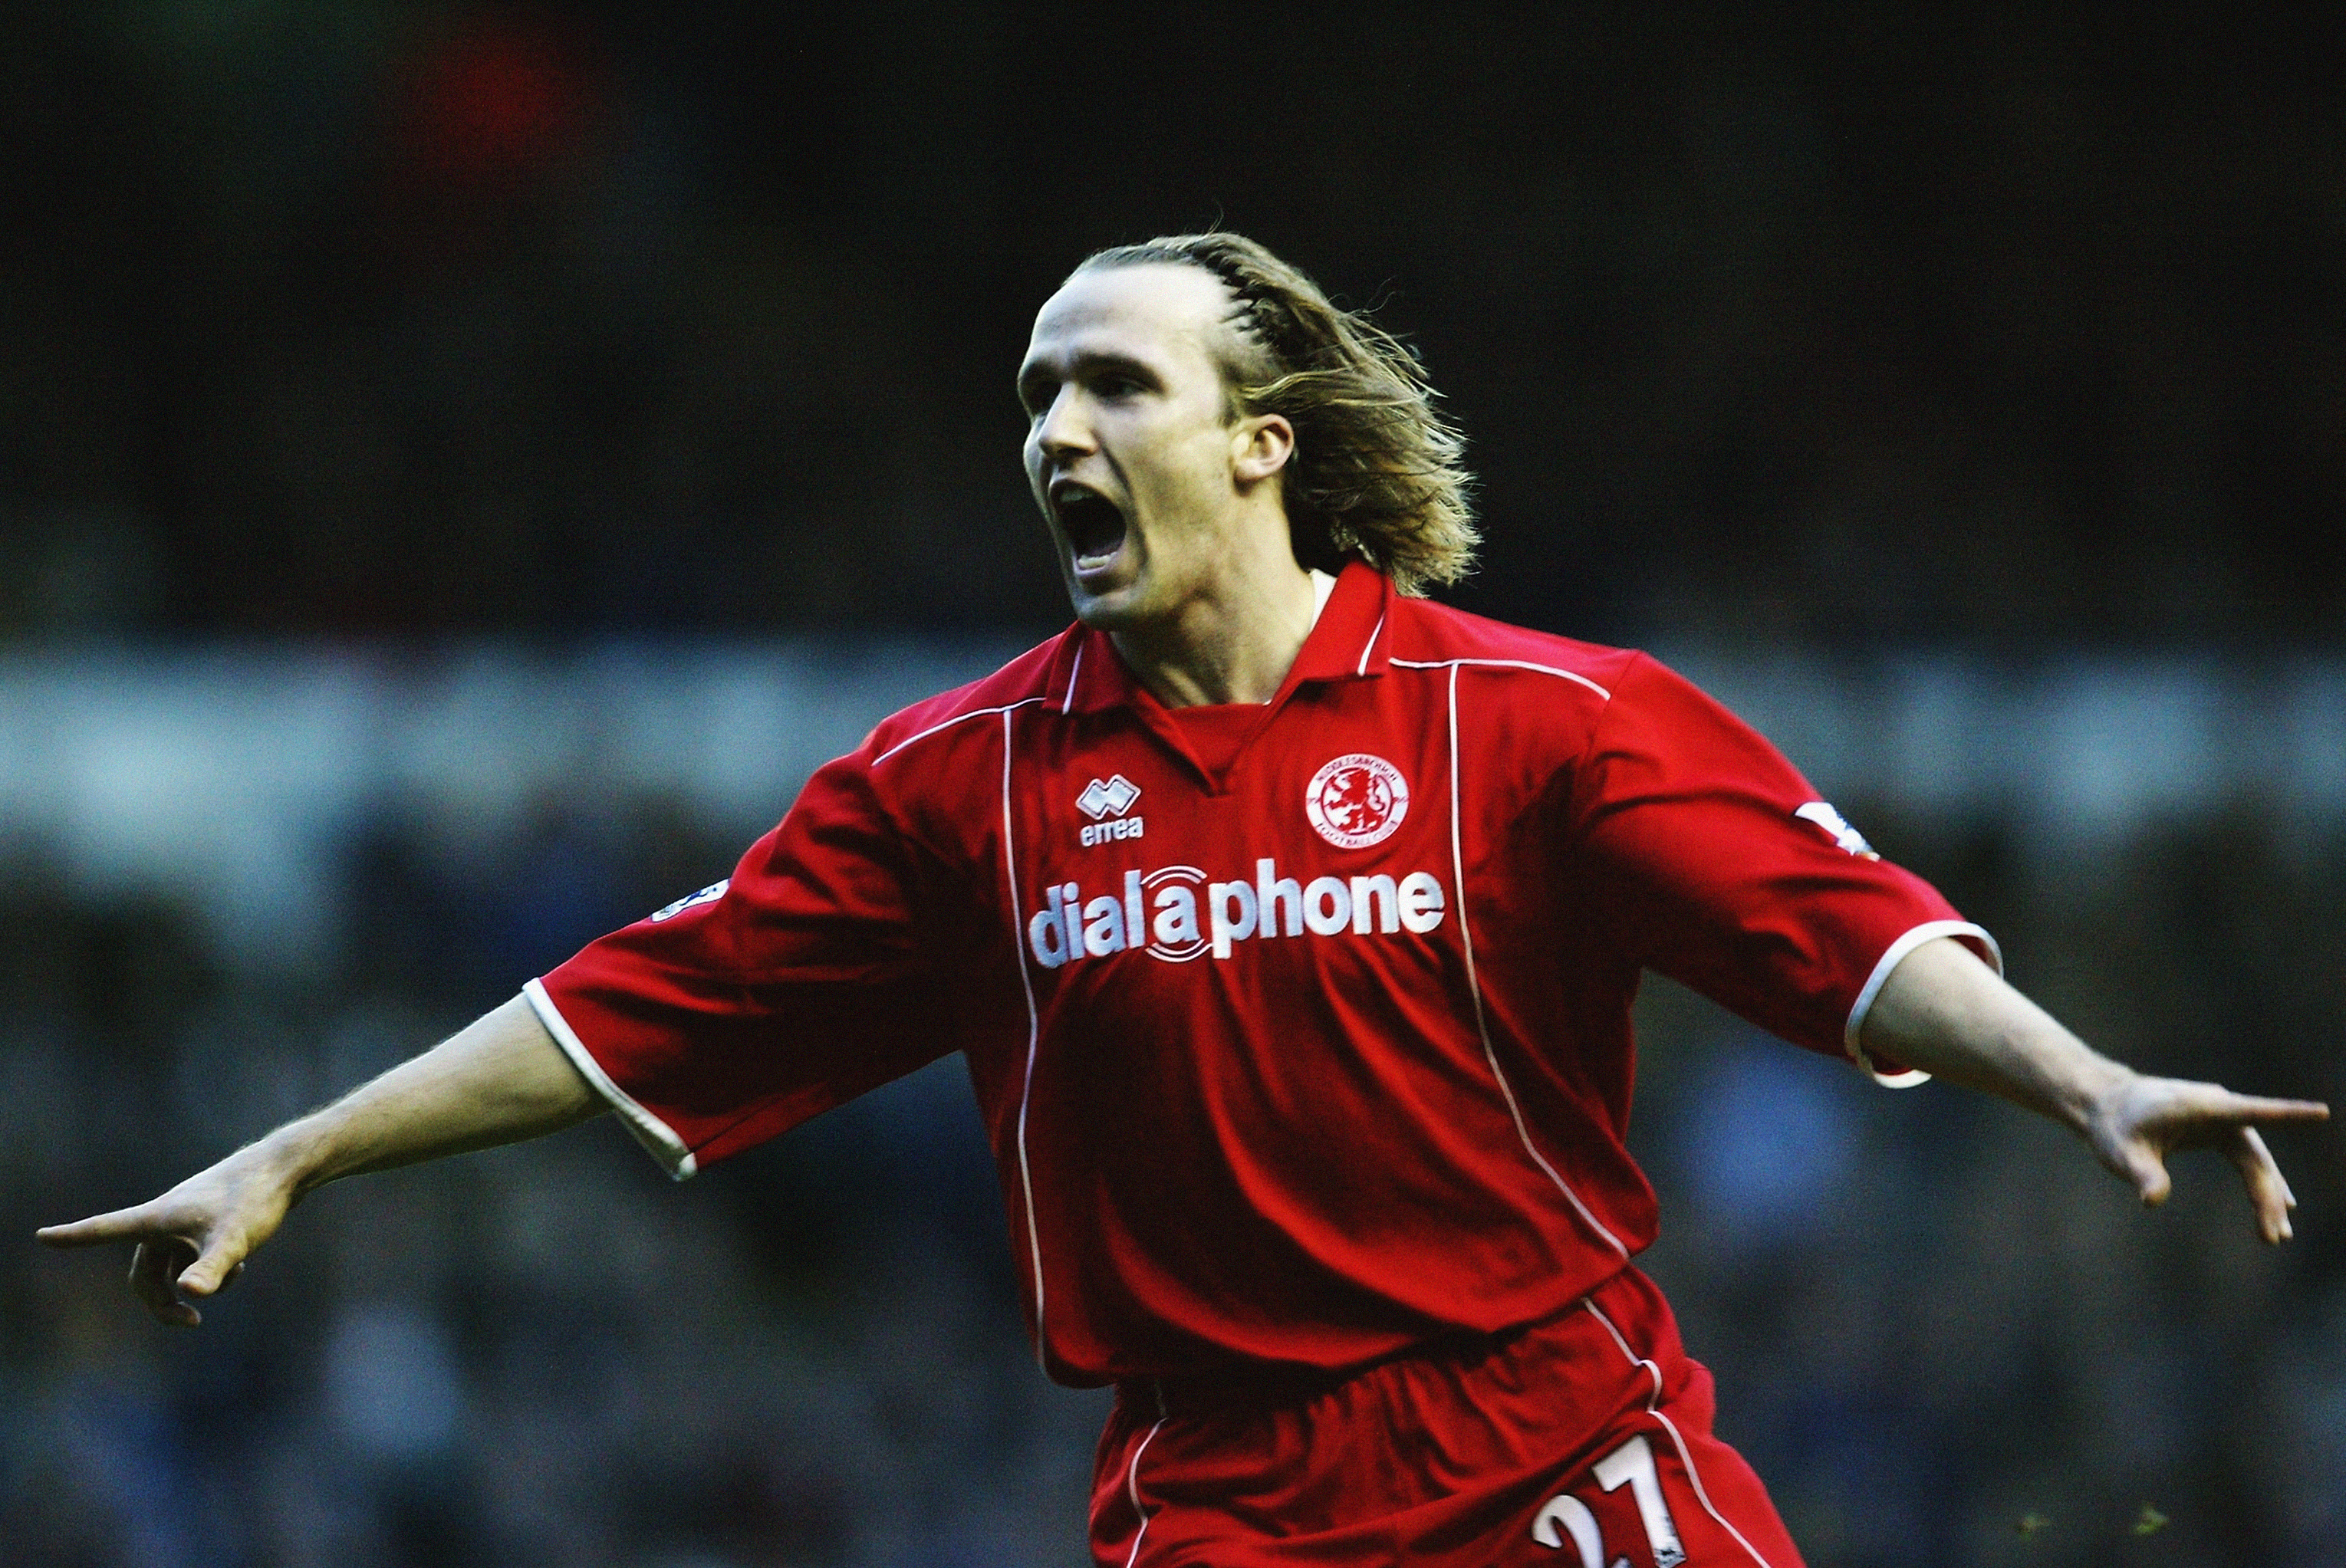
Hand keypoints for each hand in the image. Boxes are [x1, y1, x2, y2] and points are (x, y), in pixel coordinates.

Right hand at [36, 1140, 300, 1325]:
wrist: (286, 1169)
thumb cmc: (256, 1199)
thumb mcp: (235, 1239)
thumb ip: (212, 1269)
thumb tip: (189, 1293)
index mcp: (158, 1218)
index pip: (104, 1229)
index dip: (72, 1236)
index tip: (41, 1235)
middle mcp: (165, 1219)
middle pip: (144, 1274)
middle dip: (161, 1303)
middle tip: (190, 1323)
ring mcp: (185, 1222)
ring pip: (171, 1269)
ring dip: (193, 1285)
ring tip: (234, 1274)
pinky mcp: (205, 1223)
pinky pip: (191, 1259)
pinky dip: (211, 1271)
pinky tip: (241, 1263)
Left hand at [2080, 1072, 2328, 1244]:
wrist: (2105, 1106)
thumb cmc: (2113, 1125)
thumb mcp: (2121, 1152)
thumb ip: (2141, 1173)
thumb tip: (2153, 1201)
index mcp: (2203, 1108)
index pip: (2253, 1112)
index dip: (2287, 1115)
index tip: (2321, 1113)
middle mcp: (2219, 1110)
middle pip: (2256, 1157)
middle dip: (2268, 1197)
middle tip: (2273, 1237)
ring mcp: (2221, 1121)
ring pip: (2255, 1162)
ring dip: (2268, 1196)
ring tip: (2277, 1234)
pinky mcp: (2217, 1131)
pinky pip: (2247, 1161)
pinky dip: (2259, 1185)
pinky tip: (2277, 1207)